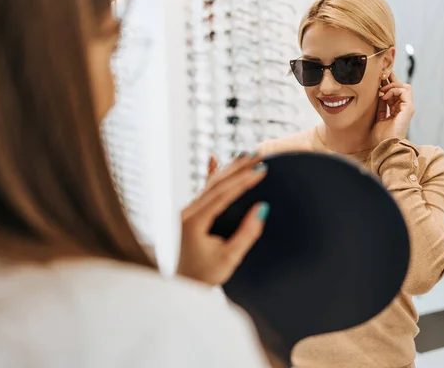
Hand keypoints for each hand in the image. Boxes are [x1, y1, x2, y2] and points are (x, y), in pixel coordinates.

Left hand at [178, 153, 268, 285]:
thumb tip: (262, 208)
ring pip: (210, 185)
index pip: (222, 195)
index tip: (261, 169)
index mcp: (194, 222)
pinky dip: (211, 175)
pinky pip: (203, 190)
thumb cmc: (205, 276)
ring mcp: (186, 212)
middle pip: (215, 184)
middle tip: (259, 156)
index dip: (242, 180)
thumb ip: (246, 234)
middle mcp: (187, 212)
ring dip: (229, 169)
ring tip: (247, 155)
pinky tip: (214, 159)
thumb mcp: (229, 259)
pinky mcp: (189, 214)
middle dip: (238, 169)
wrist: (181, 287)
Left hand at [372, 72, 414, 143]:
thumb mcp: (379, 118)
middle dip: (391, 79)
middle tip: (381, 74)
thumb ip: (380, 106)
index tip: (378, 79)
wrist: (387, 144)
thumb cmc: (382, 136)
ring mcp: (407, 107)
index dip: (387, 85)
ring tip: (381, 90)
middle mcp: (404, 107)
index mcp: (397, 110)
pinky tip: (385, 96)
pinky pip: (404, 91)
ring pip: (404, 86)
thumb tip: (378, 94)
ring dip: (391, 85)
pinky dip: (394, 90)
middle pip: (400, 87)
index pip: (394, 93)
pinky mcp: (409, 107)